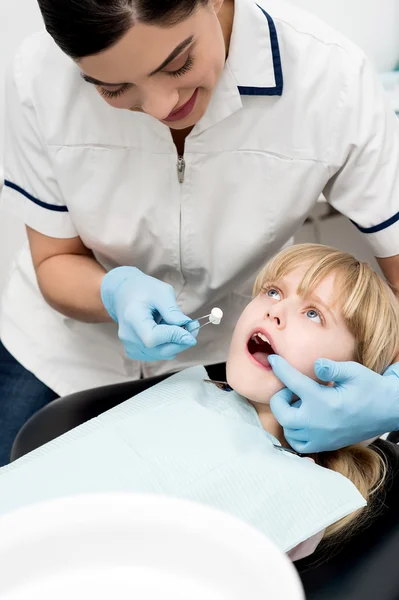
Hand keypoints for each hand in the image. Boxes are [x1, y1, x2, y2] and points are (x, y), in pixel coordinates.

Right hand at [101, 267, 197, 360]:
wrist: (123, 294)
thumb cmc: (142, 290)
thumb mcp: (161, 292)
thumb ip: (173, 311)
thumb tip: (187, 326)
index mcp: (132, 318)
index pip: (153, 337)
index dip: (174, 337)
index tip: (192, 332)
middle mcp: (128, 336)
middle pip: (159, 350)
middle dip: (181, 341)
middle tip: (193, 328)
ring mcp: (130, 346)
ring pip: (161, 354)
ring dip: (175, 343)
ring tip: (177, 325)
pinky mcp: (134, 351)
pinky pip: (157, 354)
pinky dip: (167, 346)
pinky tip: (167, 332)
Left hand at [268, 355, 398, 452]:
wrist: (389, 410)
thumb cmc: (371, 388)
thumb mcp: (354, 372)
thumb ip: (331, 368)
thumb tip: (316, 365)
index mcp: (323, 402)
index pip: (293, 382)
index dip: (280, 368)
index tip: (273, 359)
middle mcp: (319, 423)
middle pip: (282, 414)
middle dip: (279, 399)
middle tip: (290, 389)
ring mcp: (322, 437)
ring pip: (288, 430)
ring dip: (287, 415)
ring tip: (299, 403)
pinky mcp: (326, 445)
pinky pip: (299, 444)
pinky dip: (294, 431)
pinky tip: (303, 417)